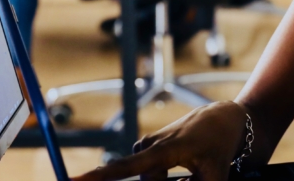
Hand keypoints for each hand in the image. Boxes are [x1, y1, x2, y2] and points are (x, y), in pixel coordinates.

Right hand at [74, 101, 248, 180]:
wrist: (222, 119)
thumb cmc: (219, 144)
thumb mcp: (215, 174)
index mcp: (163, 150)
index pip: (124, 168)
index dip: (98, 177)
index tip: (71, 180)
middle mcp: (148, 146)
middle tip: (187, 169)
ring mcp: (146, 147)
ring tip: (192, 168)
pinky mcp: (147, 150)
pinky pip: (151, 175)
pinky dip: (164, 178)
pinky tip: (186, 168)